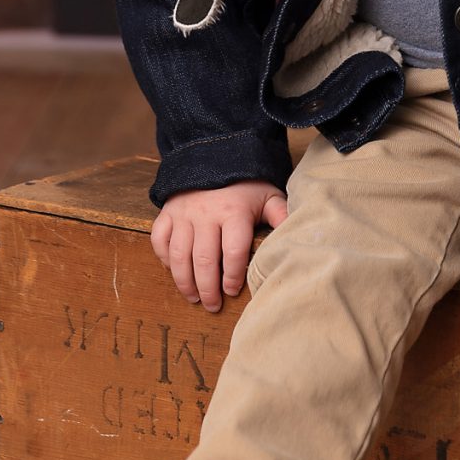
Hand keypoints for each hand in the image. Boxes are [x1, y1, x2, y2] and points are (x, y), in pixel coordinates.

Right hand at [151, 181, 287, 312]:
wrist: (215, 153)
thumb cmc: (245, 184)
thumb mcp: (268, 196)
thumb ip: (281, 217)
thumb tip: (299, 239)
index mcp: (234, 212)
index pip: (233, 252)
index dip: (232, 276)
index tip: (232, 291)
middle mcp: (206, 214)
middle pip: (203, 260)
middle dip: (208, 288)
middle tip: (213, 305)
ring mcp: (183, 213)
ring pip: (179, 255)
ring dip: (185, 281)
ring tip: (194, 297)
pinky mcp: (167, 212)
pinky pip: (160, 240)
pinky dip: (164, 258)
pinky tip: (174, 271)